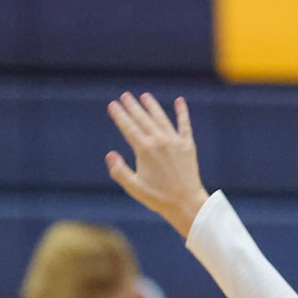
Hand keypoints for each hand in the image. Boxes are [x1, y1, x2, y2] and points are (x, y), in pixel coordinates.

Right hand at [105, 92, 208, 234]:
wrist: (186, 203)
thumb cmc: (158, 198)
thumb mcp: (134, 187)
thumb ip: (120, 171)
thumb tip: (109, 154)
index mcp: (145, 150)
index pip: (129, 128)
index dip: (120, 116)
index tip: (113, 105)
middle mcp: (159, 141)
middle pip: (143, 119)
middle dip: (133, 106)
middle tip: (125, 95)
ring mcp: (175, 141)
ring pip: (161, 118)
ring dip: (152, 106)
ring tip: (144, 96)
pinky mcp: (188, 145)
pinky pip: (184, 124)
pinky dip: (182, 112)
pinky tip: (179, 101)